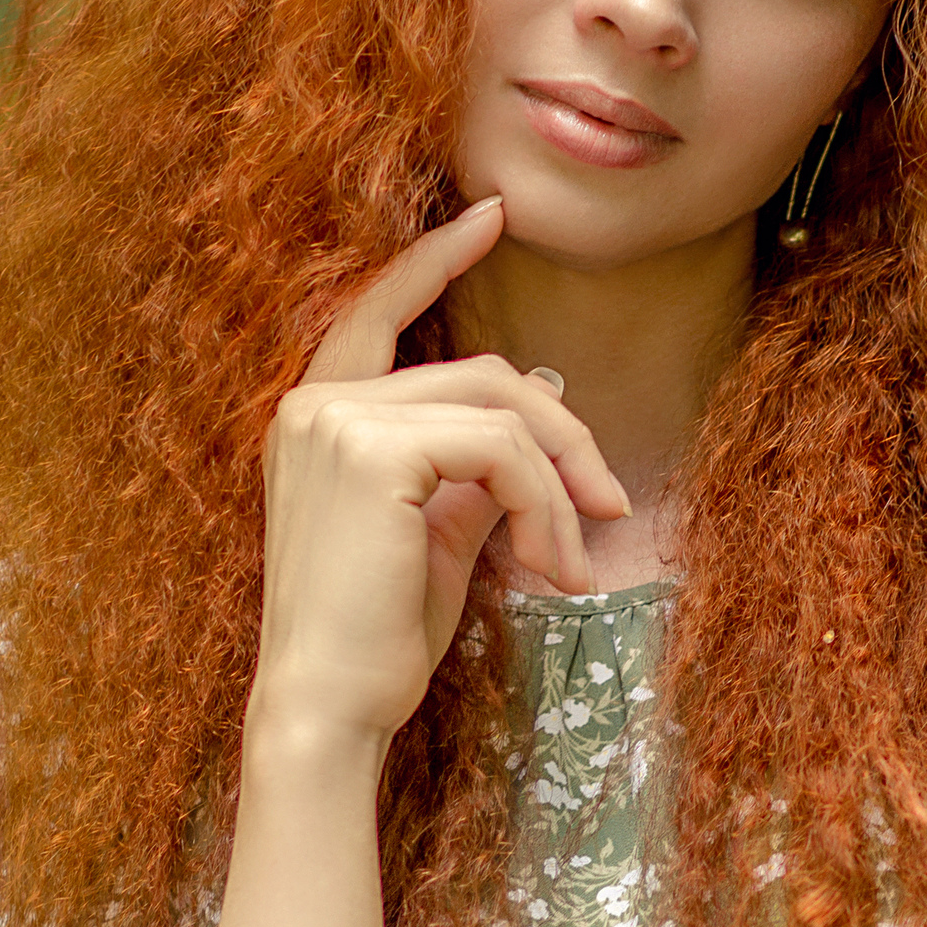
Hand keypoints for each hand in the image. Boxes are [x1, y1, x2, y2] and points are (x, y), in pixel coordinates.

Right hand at [253, 198, 630, 743]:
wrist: (327, 708)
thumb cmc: (374, 641)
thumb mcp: (431, 540)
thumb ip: (469, 476)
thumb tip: (534, 436)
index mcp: (317, 420)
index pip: (376, 315)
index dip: (433, 262)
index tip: (492, 217)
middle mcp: (314, 406)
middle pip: (480, 375)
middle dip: (562, 438)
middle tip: (611, 505)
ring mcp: (336, 422)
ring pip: (501, 411)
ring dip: (561, 487)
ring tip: (573, 562)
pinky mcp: (374, 452)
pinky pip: (501, 451)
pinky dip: (545, 506)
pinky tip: (548, 568)